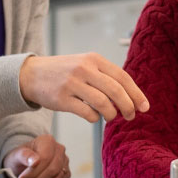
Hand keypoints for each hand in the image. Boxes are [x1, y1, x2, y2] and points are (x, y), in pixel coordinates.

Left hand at [3, 135, 70, 177]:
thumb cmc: (21, 158)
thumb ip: (24, 155)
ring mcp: (64, 161)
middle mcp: (59, 149)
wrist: (25, 163)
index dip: (34, 171)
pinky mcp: (66, 172)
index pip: (45, 158)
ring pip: (57, 177)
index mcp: (47, 140)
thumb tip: (35, 160)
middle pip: (53, 169)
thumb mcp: (17, 155)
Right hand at [19, 53, 149, 121]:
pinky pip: (87, 113)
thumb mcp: (85, 64)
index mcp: (94, 59)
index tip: (145, 107)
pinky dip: (95, 118)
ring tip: (111, 117)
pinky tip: (94, 117)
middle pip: (116, 90)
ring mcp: (72, 84)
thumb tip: (131, 96)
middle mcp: (84, 69)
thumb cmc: (65, 72)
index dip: (136, 93)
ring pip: (103, 103)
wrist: (32, 74)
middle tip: (131, 116)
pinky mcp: (62, 99)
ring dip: (112, 114)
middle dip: (128, 106)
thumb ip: (106, 76)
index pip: (122, 77)